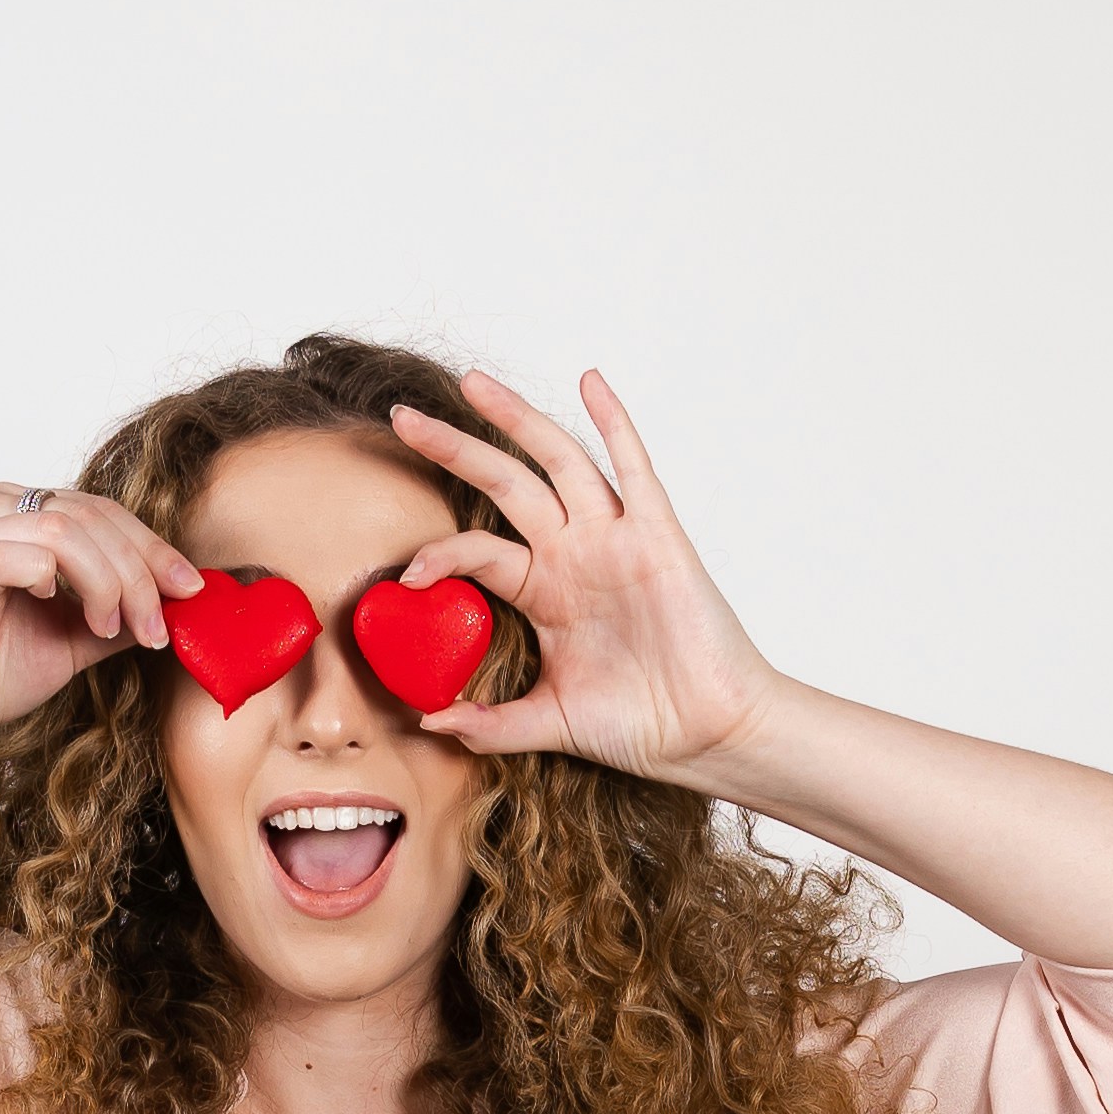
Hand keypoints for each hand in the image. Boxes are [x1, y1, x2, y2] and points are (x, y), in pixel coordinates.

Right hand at [0, 482, 178, 763]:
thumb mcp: (73, 638)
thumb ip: (118, 611)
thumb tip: (180, 602)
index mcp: (15, 513)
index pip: (100, 510)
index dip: (152, 547)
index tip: (190, 589)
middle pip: (91, 513)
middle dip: (140, 571)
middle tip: (158, 623)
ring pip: (68, 528)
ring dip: (110, 581)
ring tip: (114, 628)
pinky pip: (26, 554)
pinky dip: (63, 583)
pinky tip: (66, 614)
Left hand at [384, 372, 779, 783]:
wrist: (707, 732)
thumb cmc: (640, 724)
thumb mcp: (551, 721)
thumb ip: (491, 724)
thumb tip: (429, 723)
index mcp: (545, 591)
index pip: (478, 551)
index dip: (440, 553)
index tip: (407, 575)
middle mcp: (574, 554)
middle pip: (505, 483)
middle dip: (454, 448)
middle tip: (405, 419)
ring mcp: (614, 539)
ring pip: (558, 461)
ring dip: (516, 418)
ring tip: (472, 382)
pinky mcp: (657, 535)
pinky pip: (634, 468)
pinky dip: (613, 421)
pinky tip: (590, 381)